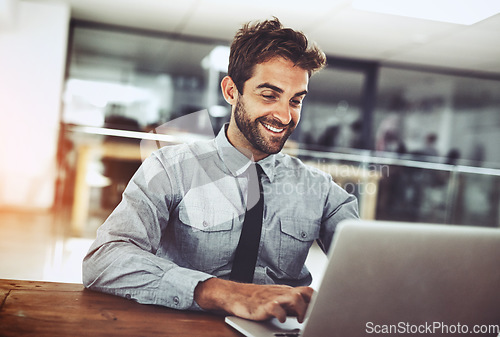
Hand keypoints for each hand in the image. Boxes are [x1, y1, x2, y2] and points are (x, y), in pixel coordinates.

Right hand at [194, 278, 313, 322]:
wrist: (234, 295)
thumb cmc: (256, 299)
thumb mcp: (276, 299)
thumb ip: (291, 304)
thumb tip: (309, 311)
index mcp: (287, 291)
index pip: (308, 291)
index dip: (319, 299)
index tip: (325, 309)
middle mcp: (282, 293)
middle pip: (305, 292)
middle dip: (313, 303)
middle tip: (314, 316)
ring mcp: (273, 298)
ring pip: (295, 298)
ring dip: (301, 309)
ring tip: (299, 320)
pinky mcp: (263, 306)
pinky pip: (276, 308)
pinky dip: (282, 315)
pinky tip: (281, 319)